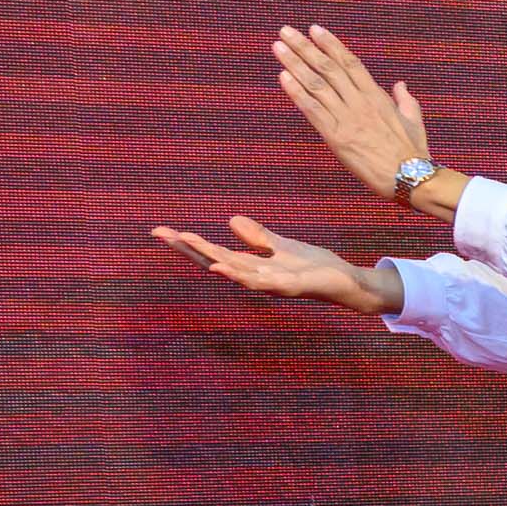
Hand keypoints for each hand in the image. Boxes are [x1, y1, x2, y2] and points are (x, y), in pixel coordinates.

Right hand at [152, 214, 393, 313]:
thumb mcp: (282, 245)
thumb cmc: (314, 267)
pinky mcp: (288, 286)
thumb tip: (230, 219)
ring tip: (185, 242)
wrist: (346, 282)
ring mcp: (270, 283)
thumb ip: (257, 236)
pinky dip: (238, 274)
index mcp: (252, 264)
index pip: (213, 252)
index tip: (162, 230)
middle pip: (214, 260)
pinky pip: (258, 281)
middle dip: (187, 247)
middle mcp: (255, 276)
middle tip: (160, 233)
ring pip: (232, 270)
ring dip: (208, 256)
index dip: (188, 243)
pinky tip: (221, 265)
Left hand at [271, 25, 437, 207]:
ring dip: (295, 64)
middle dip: (305, 47)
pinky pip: (312, 110)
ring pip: (316, 85)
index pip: (350, 63)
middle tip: (286, 31)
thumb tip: (400, 84)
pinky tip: (283, 77)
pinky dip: (296, 92)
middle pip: (328, 68)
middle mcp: (359, 102)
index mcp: (377, 96)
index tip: (315, 29)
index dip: (331, 44)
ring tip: (278, 47)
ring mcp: (347, 118)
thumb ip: (405, 99)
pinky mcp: (336, 137)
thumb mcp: (414, 120)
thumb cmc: (413, 151)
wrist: (409, 177)